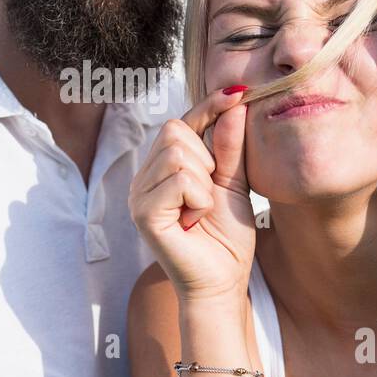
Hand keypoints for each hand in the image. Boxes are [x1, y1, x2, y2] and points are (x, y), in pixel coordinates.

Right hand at [129, 86, 254, 304]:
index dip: (208, 106)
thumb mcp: (234, 182)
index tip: (237, 94)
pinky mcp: (143, 213)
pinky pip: (178, 180)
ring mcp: (138, 195)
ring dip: (204, 182)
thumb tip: (235, 103)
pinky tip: (194, 220)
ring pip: (178, 154)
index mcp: (162, 168)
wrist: (223, 282)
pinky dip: (198, 198)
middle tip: (209, 194)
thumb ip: (230, 145)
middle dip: (207, 158)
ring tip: (201, 209)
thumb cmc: (226, 238)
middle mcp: (144, 177)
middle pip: (175, 131)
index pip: (181, 122)